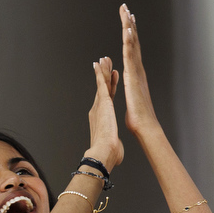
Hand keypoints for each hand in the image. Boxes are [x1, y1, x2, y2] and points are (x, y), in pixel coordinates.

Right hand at [85, 55, 123, 172]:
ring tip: (104, 59)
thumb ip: (113, 142)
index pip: (106, 99)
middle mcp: (98, 109)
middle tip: (104, 63)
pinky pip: (101, 83)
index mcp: (101, 118)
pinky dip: (100, 73)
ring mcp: (99, 104)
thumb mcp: (112, 145)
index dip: (108, 88)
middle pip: (102, 88)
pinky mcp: (103, 102)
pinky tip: (100, 64)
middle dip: (104, 75)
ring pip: (101, 83)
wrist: (104, 152)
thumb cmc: (109, 153)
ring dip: (102, 70)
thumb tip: (116, 148)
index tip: (110, 80)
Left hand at [117, 4, 161, 139]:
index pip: (132, 49)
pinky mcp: (133, 74)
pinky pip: (130, 54)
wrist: (145, 125)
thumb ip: (132, 91)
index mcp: (136, 73)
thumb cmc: (139, 117)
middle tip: (126, 8)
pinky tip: (128, 29)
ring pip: (133, 43)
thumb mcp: (133, 99)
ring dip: (129, 26)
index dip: (130, 33)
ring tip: (127, 11)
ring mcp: (136, 70)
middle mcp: (138, 68)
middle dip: (130, 23)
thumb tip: (132, 91)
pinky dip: (130, 40)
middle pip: (133, 41)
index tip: (128, 20)